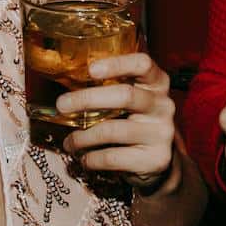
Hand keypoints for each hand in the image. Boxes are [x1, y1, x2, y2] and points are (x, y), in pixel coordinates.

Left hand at [59, 53, 180, 186]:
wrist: (157, 161)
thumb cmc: (133, 122)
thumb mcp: (130, 101)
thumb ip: (110, 89)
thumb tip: (67, 87)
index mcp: (157, 84)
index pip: (143, 64)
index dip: (117, 64)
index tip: (91, 70)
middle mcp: (163, 105)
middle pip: (125, 95)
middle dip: (87, 99)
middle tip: (61, 105)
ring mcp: (161, 133)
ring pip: (112, 130)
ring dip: (82, 137)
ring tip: (69, 143)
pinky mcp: (155, 159)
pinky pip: (112, 157)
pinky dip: (91, 158)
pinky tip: (84, 158)